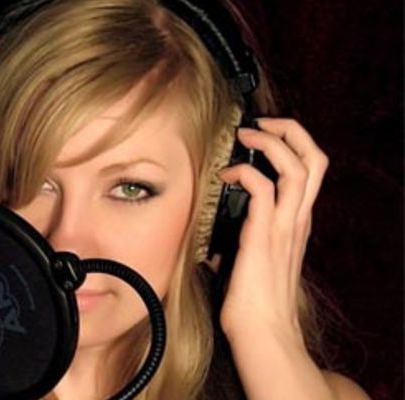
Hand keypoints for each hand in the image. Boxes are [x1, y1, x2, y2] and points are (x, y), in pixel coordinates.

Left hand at [216, 118, 328, 341]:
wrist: (263, 334)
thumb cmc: (255, 303)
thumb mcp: (253, 262)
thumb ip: (242, 244)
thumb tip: (214, 242)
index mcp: (296, 224)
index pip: (308, 173)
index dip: (291, 147)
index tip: (263, 138)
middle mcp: (297, 220)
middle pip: (315, 160)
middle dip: (292, 131)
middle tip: (263, 124)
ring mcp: (285, 227)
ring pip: (298, 167)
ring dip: (271, 143)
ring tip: (247, 136)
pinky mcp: (264, 236)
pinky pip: (263, 190)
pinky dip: (244, 173)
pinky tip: (226, 175)